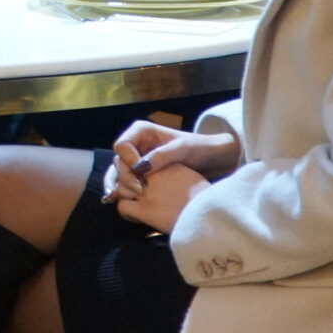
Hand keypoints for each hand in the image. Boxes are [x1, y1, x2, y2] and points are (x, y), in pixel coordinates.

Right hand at [104, 118, 241, 201]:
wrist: (214, 159)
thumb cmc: (200, 148)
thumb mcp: (183, 149)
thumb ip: (162, 155)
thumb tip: (141, 167)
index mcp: (141, 131)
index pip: (121, 146)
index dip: (128, 161)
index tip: (143, 176)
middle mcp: (136, 144)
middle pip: (118, 161)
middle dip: (126, 177)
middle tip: (141, 191)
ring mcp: (138, 159)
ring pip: (120, 173)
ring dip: (124, 186)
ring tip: (135, 197)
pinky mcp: (142, 174)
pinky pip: (128, 182)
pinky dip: (128, 191)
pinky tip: (134, 201)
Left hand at [116, 162, 207, 232]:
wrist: (211, 218)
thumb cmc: (204, 201)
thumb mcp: (190, 178)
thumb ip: (172, 175)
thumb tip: (160, 179)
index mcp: (168, 165)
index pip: (142, 162)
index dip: (138, 170)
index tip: (143, 179)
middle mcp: (157, 175)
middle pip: (128, 171)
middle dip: (127, 181)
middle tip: (134, 191)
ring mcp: (149, 193)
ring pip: (122, 187)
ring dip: (124, 195)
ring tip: (133, 203)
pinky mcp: (145, 210)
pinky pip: (122, 206)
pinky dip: (124, 211)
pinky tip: (134, 215)